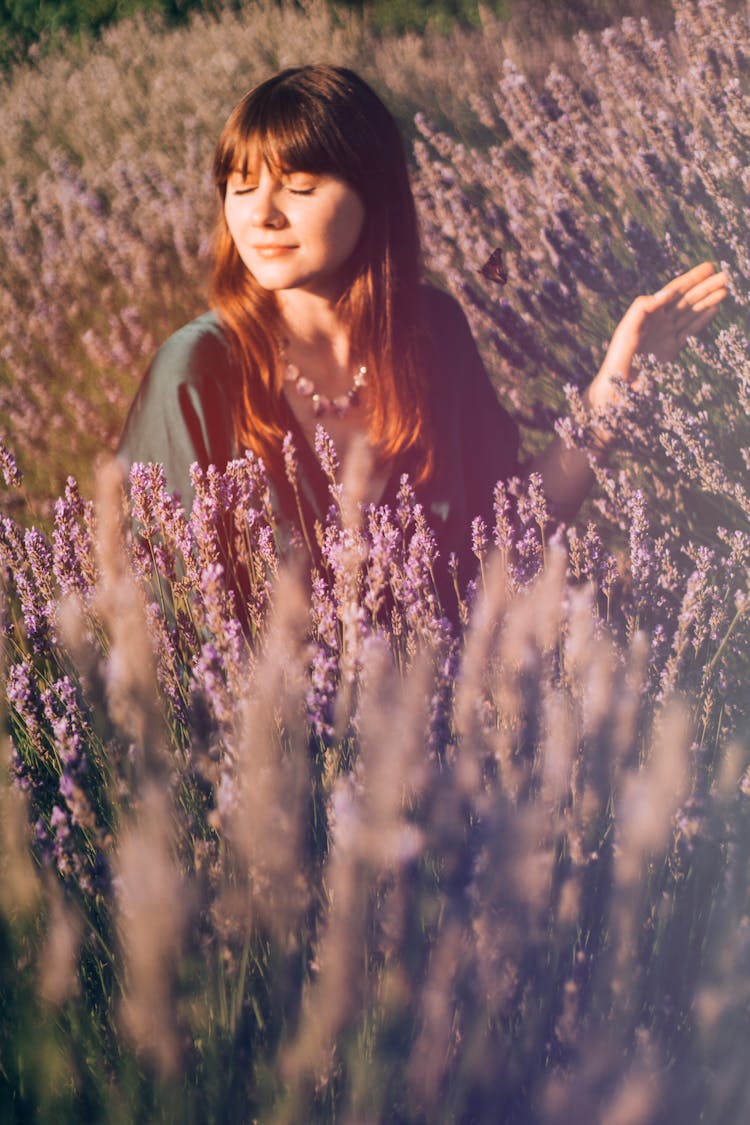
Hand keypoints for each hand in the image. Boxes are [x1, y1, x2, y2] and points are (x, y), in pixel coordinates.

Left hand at [587, 262, 727, 409]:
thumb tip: (668, 292)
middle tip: (725, 275)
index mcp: (650, 311)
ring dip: (708, 300)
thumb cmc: (619, 354)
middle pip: (687, 298)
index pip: (675, 289)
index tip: (709, 266)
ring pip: (692, 312)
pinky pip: (691, 330)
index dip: (692, 278)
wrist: (619, 382)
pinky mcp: (672, 349)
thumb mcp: (628, 326)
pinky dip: (703, 319)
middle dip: (705, 286)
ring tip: (725, 289)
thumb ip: (644, 306)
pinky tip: (715, 308)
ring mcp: (667, 333)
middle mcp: (660, 320)